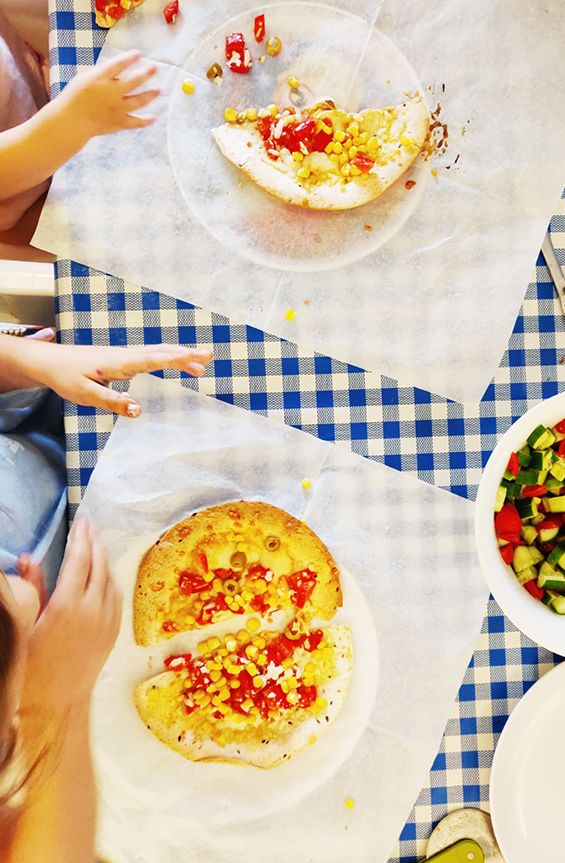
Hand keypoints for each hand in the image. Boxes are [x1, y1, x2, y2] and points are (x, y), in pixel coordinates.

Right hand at [20, 520, 121, 716]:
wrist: (57, 703)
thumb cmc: (32, 668)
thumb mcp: (24, 626)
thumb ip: (30, 589)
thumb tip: (30, 558)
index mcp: (67, 606)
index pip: (79, 560)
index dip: (80, 537)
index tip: (80, 522)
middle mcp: (93, 610)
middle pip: (99, 564)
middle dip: (94, 541)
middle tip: (89, 525)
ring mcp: (107, 620)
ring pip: (110, 578)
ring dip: (103, 558)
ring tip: (95, 544)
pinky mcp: (113, 631)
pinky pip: (116, 596)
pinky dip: (110, 579)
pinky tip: (103, 574)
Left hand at [23, 342, 212, 416]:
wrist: (47, 361)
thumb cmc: (65, 377)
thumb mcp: (86, 395)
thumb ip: (113, 402)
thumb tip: (140, 410)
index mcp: (119, 363)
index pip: (155, 360)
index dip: (179, 359)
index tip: (200, 357)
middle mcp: (124, 355)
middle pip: (160, 352)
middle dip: (186, 354)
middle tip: (209, 357)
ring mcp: (122, 355)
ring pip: (156, 352)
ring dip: (178, 357)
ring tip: (199, 366)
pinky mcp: (118, 358)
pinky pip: (148, 356)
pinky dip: (165, 358)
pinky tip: (169, 363)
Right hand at [57, 50, 159, 140]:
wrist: (70, 122)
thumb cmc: (74, 98)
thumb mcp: (84, 79)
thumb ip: (100, 72)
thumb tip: (113, 63)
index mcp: (100, 79)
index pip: (118, 65)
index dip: (129, 58)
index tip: (138, 53)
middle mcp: (111, 93)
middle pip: (133, 81)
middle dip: (145, 73)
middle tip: (155, 68)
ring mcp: (116, 109)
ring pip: (138, 100)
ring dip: (150, 95)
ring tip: (159, 90)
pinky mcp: (118, 123)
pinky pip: (135, 122)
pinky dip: (145, 121)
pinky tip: (153, 118)